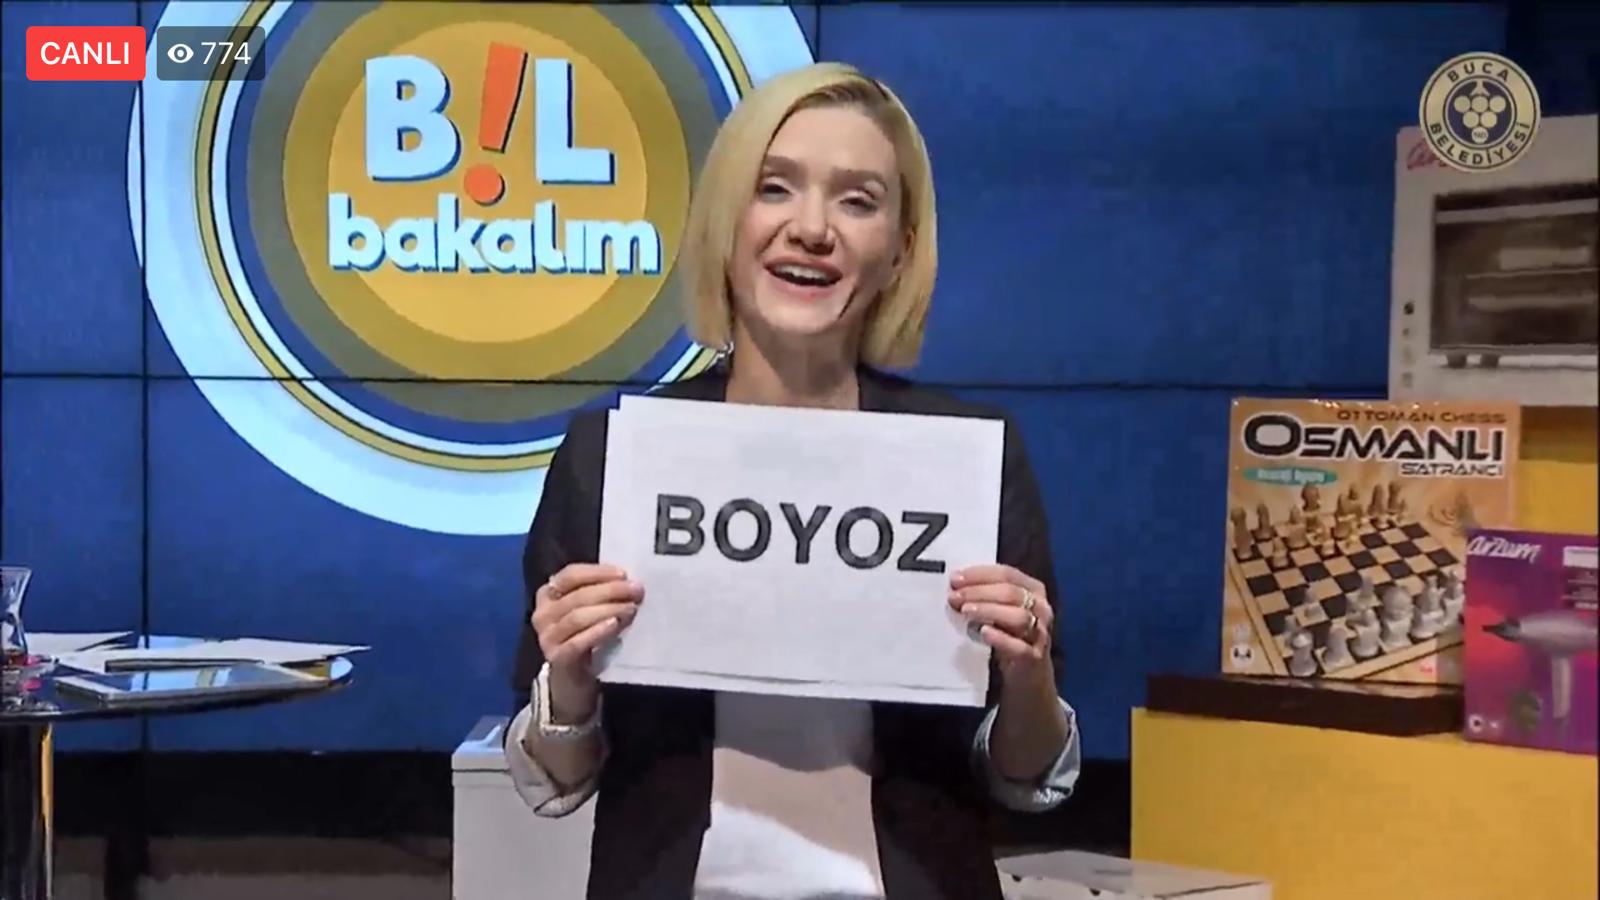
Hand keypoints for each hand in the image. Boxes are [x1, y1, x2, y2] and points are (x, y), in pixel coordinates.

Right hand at [531, 563, 642, 714]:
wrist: (573, 679)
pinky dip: (597, 632)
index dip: (598, 572)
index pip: (570, 575)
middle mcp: (542, 614)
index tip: (623, 574)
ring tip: (631, 608)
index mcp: (547, 594)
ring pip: (577, 617)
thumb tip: (629, 581)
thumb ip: (600, 593)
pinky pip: (577, 643)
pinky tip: (614, 625)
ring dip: (607, 609)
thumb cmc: (584, 636)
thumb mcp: (588, 610)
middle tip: (636, 591)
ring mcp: (547, 638)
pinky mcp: (557, 659)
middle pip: (577, 596)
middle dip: (610, 591)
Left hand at [948, 564, 1053, 677]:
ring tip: (966, 611)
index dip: (980, 574)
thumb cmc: (1010, 634)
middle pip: (1011, 593)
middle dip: (979, 592)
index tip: (955, 579)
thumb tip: (956, 584)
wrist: (1027, 674)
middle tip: (955, 597)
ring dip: (989, 611)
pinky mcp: (1034, 657)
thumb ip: (986, 594)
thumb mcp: (1001, 609)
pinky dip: (1000, 638)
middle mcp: (1041, 608)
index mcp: (1034, 589)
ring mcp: (1040, 633)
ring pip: (1018, 616)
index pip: (1007, 574)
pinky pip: (1019, 647)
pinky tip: (983, 632)